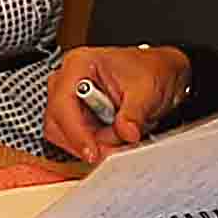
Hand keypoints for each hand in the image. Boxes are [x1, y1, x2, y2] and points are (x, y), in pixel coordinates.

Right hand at [42, 45, 182, 161]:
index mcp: (79, 65)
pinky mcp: (78, 117)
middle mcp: (68, 82)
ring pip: (65, 135)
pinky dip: (98, 144)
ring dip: (94, 143)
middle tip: (112, 150)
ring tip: (122, 136)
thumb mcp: (147, 90)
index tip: (92, 152)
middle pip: (56, 123)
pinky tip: (117, 136)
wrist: (161, 75)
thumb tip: (125, 133)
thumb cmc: (150, 70)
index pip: (62, 104)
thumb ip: (134, 113)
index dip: (75, 133)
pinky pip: (77, 140)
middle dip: (84, 142)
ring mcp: (71, 100)